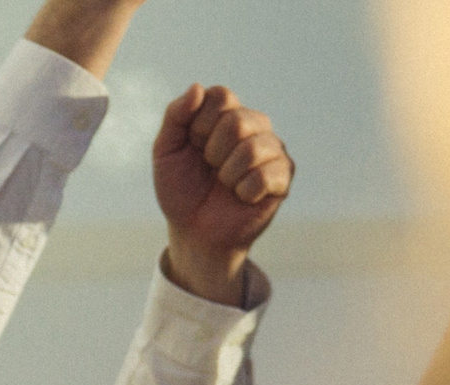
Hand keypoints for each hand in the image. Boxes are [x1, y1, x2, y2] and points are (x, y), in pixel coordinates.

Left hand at [153, 85, 293, 304]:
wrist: (194, 231)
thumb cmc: (181, 189)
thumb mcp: (166, 151)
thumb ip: (175, 116)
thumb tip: (197, 87)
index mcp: (227, 113)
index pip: (221, 96)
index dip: (200, 125)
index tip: (194, 145)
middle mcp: (254, 125)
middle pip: (238, 120)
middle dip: (213, 152)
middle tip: (210, 168)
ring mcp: (272, 149)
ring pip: (252, 148)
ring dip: (227, 174)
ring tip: (225, 184)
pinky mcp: (283, 176)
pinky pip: (265, 175)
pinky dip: (243, 191)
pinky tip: (241, 196)